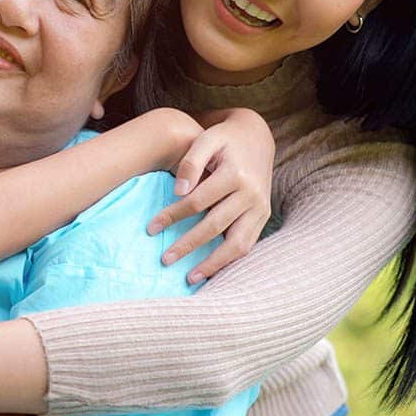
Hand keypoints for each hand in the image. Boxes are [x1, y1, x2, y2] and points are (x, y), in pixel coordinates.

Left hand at [147, 107, 273, 283]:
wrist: (256, 137)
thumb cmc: (224, 139)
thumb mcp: (206, 139)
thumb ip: (190, 162)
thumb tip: (177, 192)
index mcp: (235, 174)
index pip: (198, 201)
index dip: (173, 215)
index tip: (151, 227)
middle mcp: (251, 194)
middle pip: (215, 226)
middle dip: (188, 245)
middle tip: (164, 259)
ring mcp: (260, 208)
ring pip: (237, 244)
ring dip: (213, 264)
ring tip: (190, 278)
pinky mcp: (264, 216)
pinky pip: (248, 244)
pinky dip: (230, 261)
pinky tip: (211, 271)